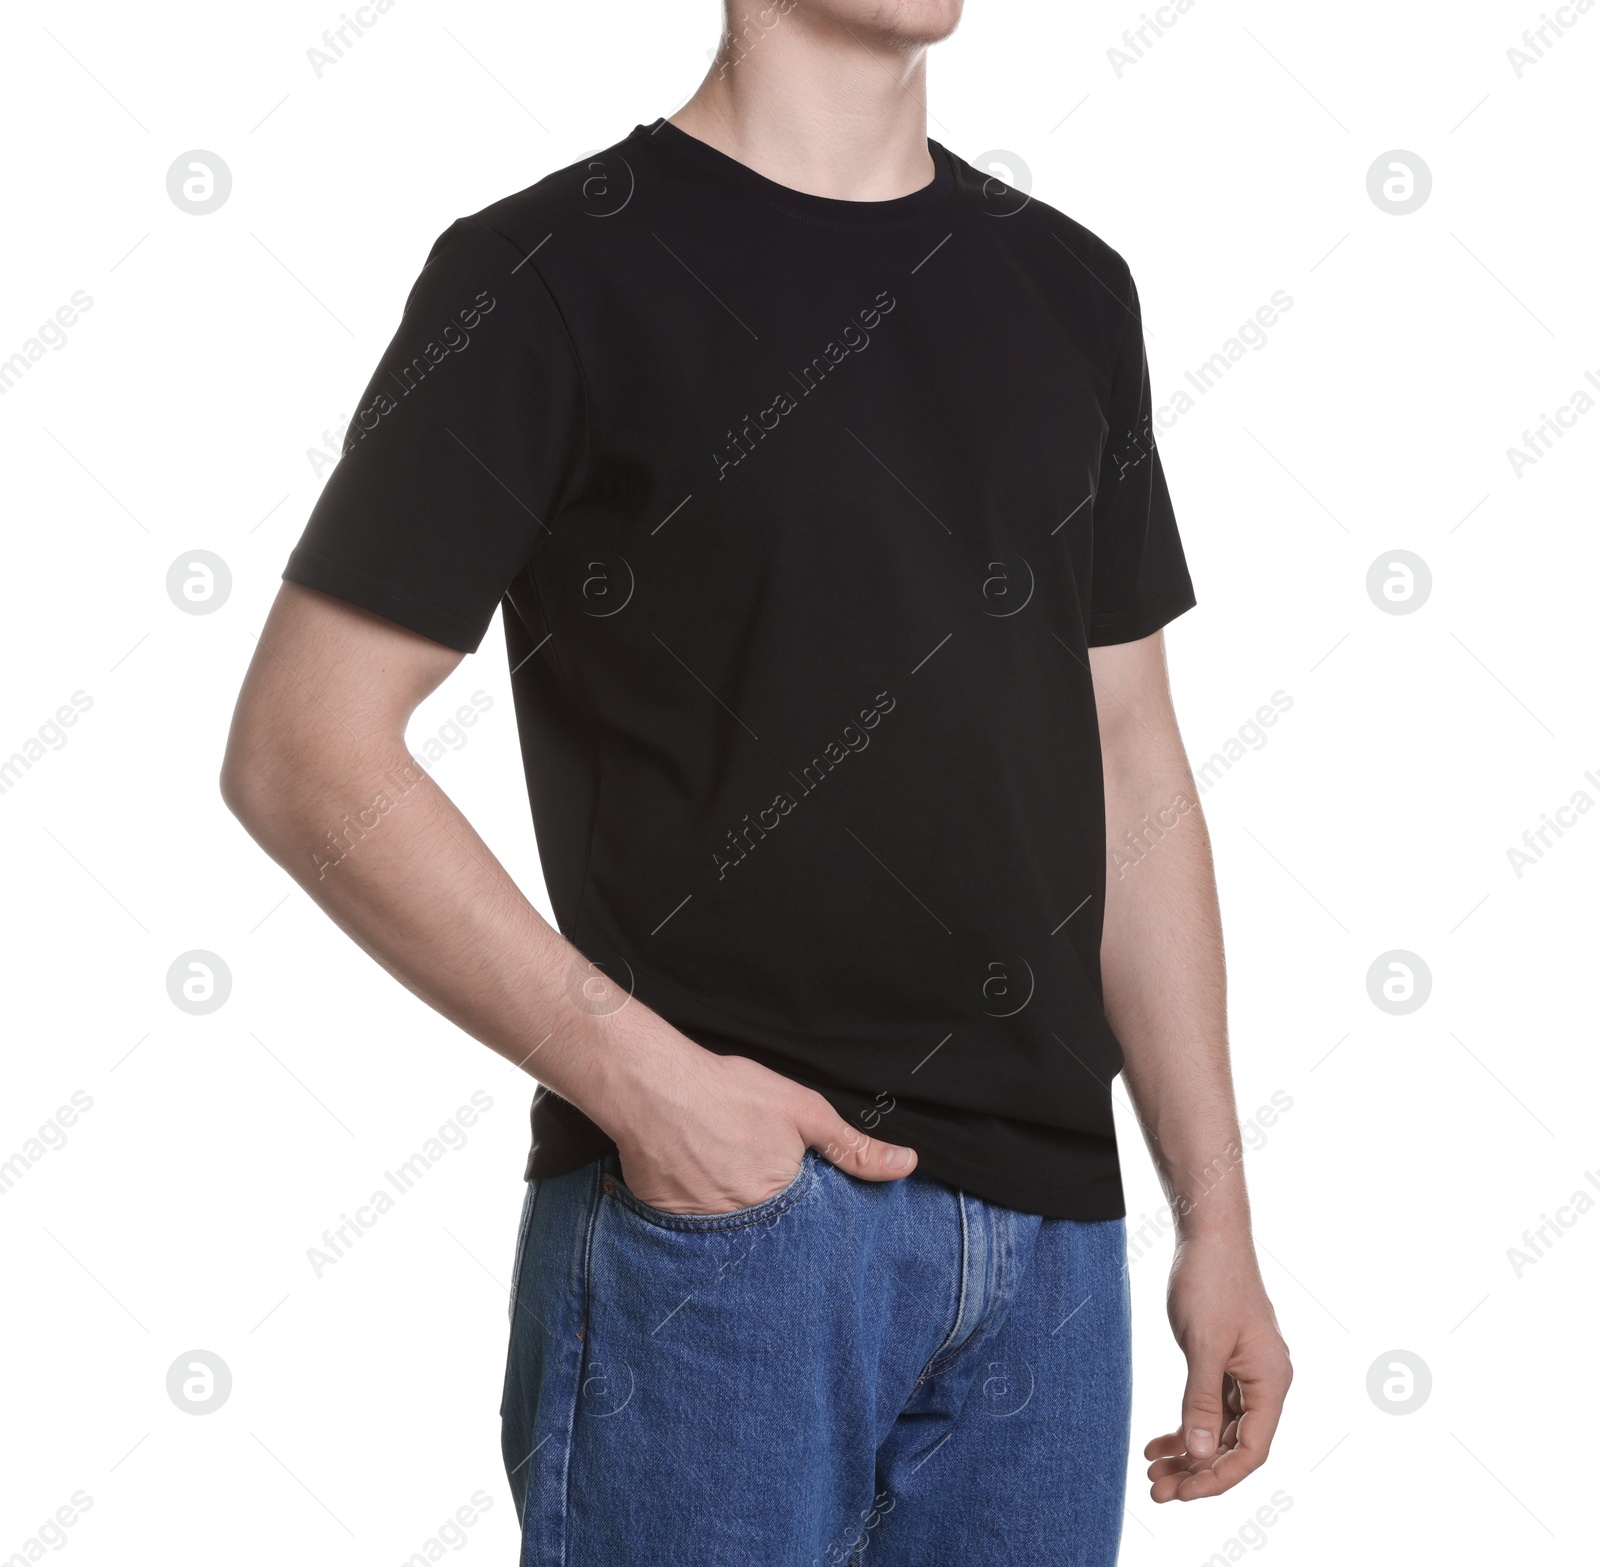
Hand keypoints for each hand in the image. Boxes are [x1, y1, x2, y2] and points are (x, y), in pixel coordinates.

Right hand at [603, 1027, 917, 1214]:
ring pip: (729, 1230)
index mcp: (784, 1204)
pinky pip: (689, 1229)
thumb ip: (854, 1146)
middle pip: (768, 1230)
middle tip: (748, 1171)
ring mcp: (703, 1229)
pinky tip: (691, 1179)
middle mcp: (746, 1227)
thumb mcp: (804, 1112)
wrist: (654, 1088)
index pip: (807, 1226)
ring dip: (730, 1213)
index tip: (788, 1183)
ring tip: (721, 1175)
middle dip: (766, 1215)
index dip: (802, 1206)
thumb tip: (905, 1165)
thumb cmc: (729, 1093)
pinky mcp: (668, 1222)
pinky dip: (694, 1211)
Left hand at [1144, 1232, 1291, 1501]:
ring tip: (1153, 1471)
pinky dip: (1187, 1425)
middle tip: (1157, 1490)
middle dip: (1197, 1471)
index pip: (1250, 1451)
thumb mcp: (1203, 1345)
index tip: (1180, 1493)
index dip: (1216, 1478)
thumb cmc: (1211, 1282)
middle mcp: (1265, 1383)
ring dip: (1189, 1452)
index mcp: (1271, 1382)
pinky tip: (1158, 1442)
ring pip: (1220, 1429)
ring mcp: (1246, 1372)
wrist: (1209, 1234)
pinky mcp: (1226, 1361)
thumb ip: (1201, 1401)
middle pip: (1235, 1446)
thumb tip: (1201, 1455)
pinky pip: (1211, 1407)